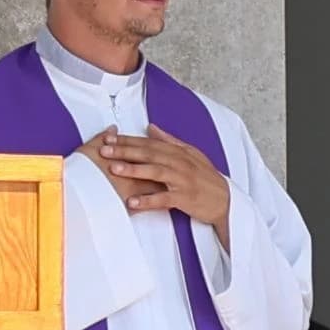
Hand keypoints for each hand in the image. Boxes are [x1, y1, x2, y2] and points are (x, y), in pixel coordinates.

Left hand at [86, 129, 232, 248]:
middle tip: (104, 150)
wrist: (226, 200)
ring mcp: (183, 180)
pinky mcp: (185, 198)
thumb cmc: (206, 178)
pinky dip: (148, 200)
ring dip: (134, 170)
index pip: (149, 143)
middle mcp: (180, 163)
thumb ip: (169, 141)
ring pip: (156, 172)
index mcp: (178, 152)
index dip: (127, 140)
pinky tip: (132, 202)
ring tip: (114, 169)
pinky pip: (164, 198)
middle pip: (149, 154)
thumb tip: (151, 127)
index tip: (107, 138)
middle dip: (125, 151)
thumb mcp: (191, 154)